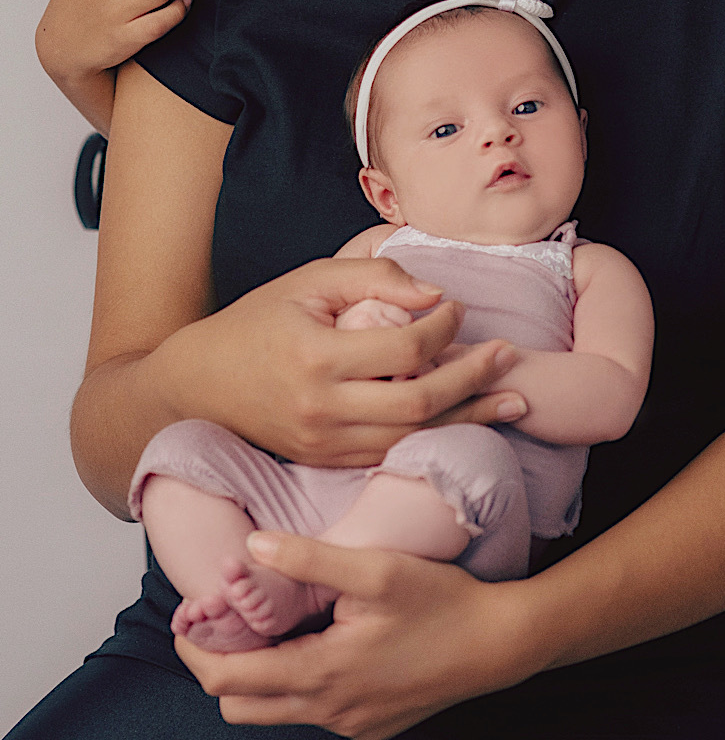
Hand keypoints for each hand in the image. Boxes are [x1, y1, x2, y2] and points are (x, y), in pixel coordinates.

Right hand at [165, 256, 527, 466]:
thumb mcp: (309, 281)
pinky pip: (390, 455)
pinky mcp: (326, 462)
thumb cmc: (257, 322)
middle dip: (473, 379)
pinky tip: (466, 422)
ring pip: (412, 439)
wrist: (197, 385)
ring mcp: (324, 444)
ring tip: (512, 399)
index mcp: (316, 357)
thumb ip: (373, 276)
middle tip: (508, 355)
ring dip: (468, 419)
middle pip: (419, 404)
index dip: (443, 328)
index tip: (459, 308)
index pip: (404, 350)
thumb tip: (435, 292)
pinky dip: (433, 439)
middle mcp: (322, 409)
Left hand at [176, 529, 532, 739]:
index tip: (189, 621)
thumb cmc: (443, 601)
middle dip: (223, 669)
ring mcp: (352, 726)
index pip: (228, 682)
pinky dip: (303, 685)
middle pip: (241, 709)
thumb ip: (310, 558)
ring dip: (263, 678)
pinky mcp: (372, 728)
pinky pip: (317, 715)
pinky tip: (327, 642)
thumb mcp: (376, 568)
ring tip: (276, 627)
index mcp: (321, 675)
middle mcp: (330, 712)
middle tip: (229, 623)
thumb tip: (252, 546)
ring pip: (278, 713)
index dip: (196, 652)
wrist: (500, 643)